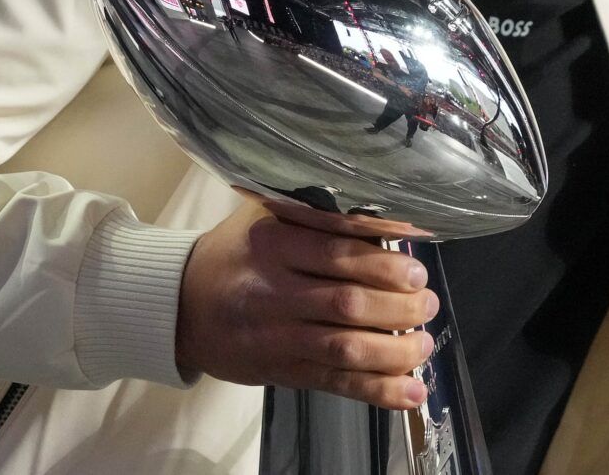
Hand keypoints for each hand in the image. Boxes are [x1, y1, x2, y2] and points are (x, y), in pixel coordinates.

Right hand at [175, 201, 438, 408]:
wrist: (180, 305)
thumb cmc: (236, 253)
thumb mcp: (267, 218)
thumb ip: (319, 218)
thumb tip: (390, 224)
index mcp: (272, 244)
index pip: (337, 254)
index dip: (383, 265)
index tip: (416, 270)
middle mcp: (273, 292)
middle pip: (346, 303)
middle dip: (398, 307)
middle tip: (428, 303)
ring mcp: (276, 337)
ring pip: (344, 348)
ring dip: (395, 351)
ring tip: (424, 343)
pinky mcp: (280, 371)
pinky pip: (335, 382)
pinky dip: (377, 390)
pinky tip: (410, 390)